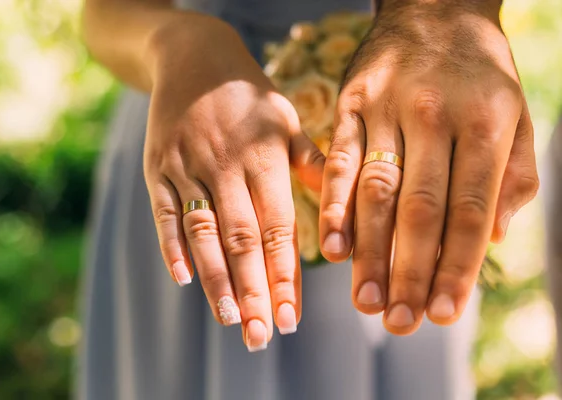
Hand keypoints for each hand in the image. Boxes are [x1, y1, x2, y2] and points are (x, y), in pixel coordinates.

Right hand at [143, 17, 324, 349]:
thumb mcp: (286, 122)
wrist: (193, 58)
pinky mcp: (156, 168)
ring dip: (216, 280)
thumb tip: (346, 206)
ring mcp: (188, 166)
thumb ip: (313, 164)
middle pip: (242, 239)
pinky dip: (172, 247)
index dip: (285, 275)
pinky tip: (184, 280)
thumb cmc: (250, 97)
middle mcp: (226, 165)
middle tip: (262, 335)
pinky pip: (163, 213)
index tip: (291, 318)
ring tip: (231, 319)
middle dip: (254, 291)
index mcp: (265, 156)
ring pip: (204, 232)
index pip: (278, 228)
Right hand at [319, 1, 538, 334]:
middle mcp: (436, 116)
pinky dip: (336, 208)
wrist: (433, 10)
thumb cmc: (479, 72)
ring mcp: (387, 109)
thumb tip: (491, 240)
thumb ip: (513, 177)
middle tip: (398, 322)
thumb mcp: (517, 114)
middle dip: (409, 272)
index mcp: (486, 122)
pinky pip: (340, 162)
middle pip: (420, 210)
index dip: (457, 267)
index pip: (470, 211)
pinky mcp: (349, 104)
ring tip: (366, 301)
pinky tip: (334, 249)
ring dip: (370, 253)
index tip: (442, 314)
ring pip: (376, 193)